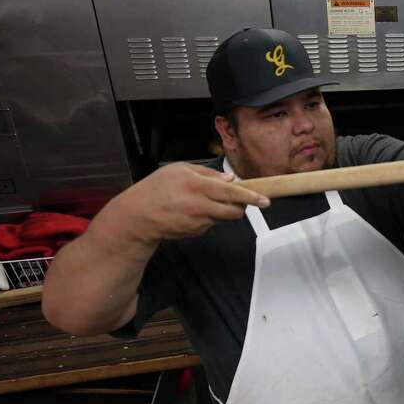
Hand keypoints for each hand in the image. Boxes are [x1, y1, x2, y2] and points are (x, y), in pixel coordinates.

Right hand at [110, 162, 268, 245]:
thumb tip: (230, 180)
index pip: (231, 193)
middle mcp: (200, 206)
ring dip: (220, 210)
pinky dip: (207, 217)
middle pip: (234, 211)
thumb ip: (207, 174)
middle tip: (235, 199)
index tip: (265, 200)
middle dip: (240, 206)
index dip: (250, 197)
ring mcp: (199, 222)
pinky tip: (190, 212)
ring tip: (200, 202)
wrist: (138, 217)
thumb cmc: (156, 189)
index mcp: (197, 185)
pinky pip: (210, 223)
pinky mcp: (196, 232)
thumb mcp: (179, 170)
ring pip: (222, 217)